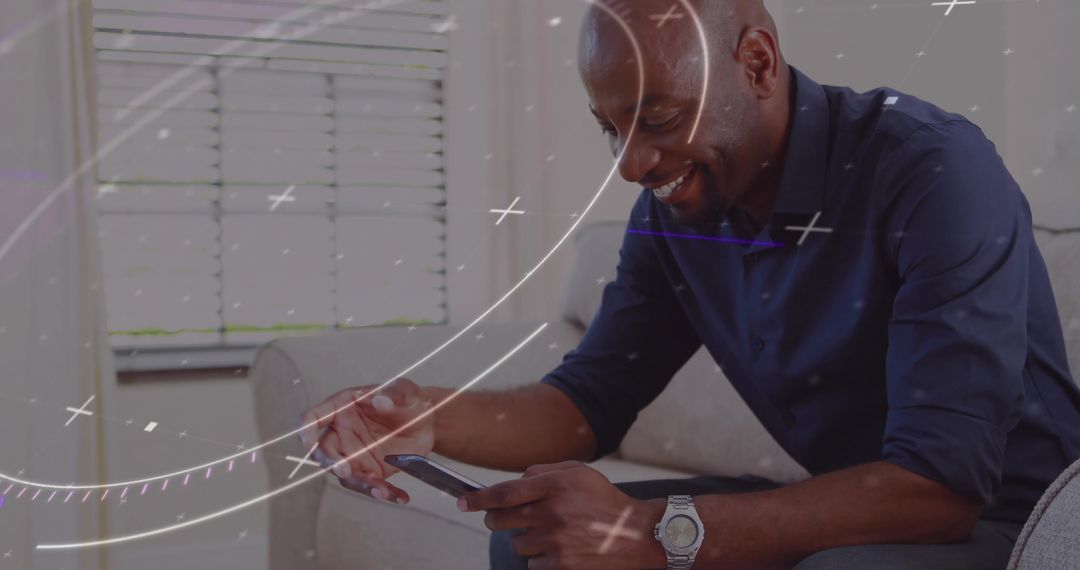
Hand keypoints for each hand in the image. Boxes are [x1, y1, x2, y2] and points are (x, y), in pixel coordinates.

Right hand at [299, 377, 434, 503]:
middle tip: (346, 471)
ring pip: (347, 475)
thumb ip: (394, 394)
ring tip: (382, 490)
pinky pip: (371, 486)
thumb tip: (380, 400)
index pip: (314, 417)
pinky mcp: (371, 471)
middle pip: (324, 452)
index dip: (306, 430)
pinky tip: (400, 496)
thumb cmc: (409, 399)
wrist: (427, 421)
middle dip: (332, 464)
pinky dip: (385, 493)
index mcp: (342, 407)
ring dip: (361, 484)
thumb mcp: (406, 391)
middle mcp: (343, 433)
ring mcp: (355, 455)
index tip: (308, 443)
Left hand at [459, 461, 666, 568]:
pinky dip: (542, 558)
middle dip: (496, 520)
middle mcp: (552, 512)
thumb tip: (515, 481)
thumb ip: (544, 472)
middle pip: (501, 519)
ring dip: (526, 539)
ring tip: (553, 534)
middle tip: (504, 519)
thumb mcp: (579, 473)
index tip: (462, 503)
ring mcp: (555, 540)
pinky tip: (563, 550)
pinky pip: (532, 563)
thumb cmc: (605, 500)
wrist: (637, 536)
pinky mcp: (560, 564)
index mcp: (556, 485)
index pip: (504, 492)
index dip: (478, 499)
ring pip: (516, 543)